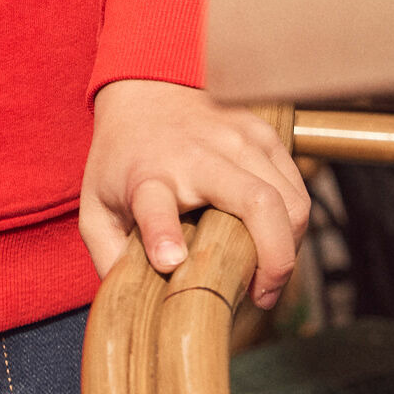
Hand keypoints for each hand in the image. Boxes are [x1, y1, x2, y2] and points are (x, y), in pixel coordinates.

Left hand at [81, 81, 310, 308]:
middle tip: (261, 295)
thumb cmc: (121, 156)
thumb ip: (109, 257)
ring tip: (267, 272)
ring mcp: (238, 140)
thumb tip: (135, 307)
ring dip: (288, 248)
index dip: (163, 235)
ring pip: (290, 202)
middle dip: (274, 259)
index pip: (155, 205)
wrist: (145, 86)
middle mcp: (196, 155)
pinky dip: (294, 225)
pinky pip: (298, 189)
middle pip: (256, 203)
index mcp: (147, 175)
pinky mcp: (264, 134)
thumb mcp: (96, 205)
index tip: (170, 262)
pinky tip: (273, 240)